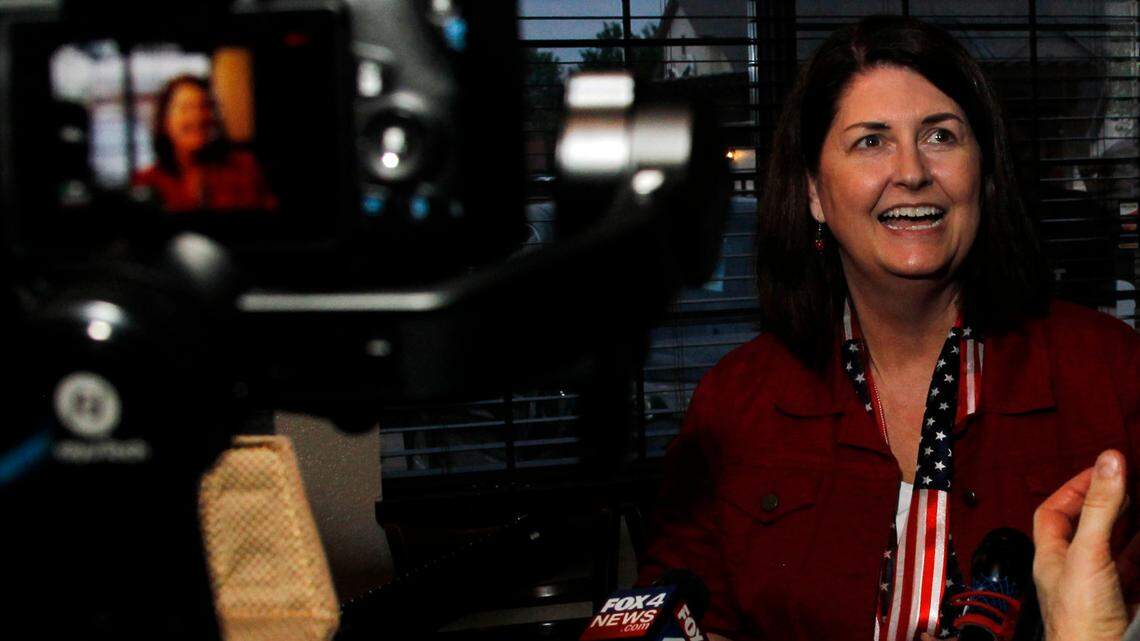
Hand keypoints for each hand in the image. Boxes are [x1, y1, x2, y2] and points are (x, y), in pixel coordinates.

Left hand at [1032, 449, 1130, 640]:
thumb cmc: (1079, 618)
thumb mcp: (1089, 551)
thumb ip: (1100, 507)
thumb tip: (1109, 462)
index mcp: (1052, 556)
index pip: (1053, 512)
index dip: (1073, 488)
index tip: (1100, 470)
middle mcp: (1072, 569)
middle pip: (1086, 528)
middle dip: (1108, 504)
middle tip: (1130, 483)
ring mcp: (1097, 587)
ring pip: (1114, 550)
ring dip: (1130, 528)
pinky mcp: (1121, 603)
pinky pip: (1134, 572)